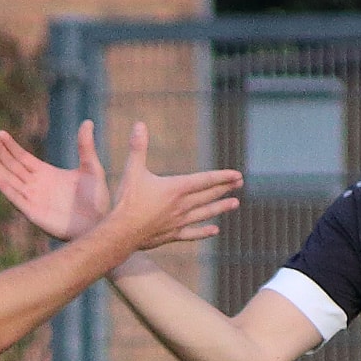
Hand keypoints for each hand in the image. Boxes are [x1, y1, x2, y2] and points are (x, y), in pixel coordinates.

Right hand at [0, 119, 110, 239]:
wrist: (100, 225)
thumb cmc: (97, 200)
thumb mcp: (92, 168)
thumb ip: (86, 147)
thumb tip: (88, 122)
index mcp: (46, 174)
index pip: (22, 158)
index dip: (11, 146)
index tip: (0, 133)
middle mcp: (36, 186)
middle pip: (12, 166)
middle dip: (0, 151)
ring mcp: (34, 200)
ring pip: (10, 180)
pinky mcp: (34, 213)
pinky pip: (17, 199)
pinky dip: (6, 189)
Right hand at [102, 121, 241, 250]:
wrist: (121, 233)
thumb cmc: (126, 201)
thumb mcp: (132, 170)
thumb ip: (138, 147)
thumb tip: (139, 125)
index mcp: (175, 188)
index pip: (204, 181)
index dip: (222, 177)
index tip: (237, 175)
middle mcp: (181, 206)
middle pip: (208, 196)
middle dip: (224, 188)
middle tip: (240, 184)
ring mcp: (178, 222)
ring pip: (204, 214)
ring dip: (220, 208)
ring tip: (234, 204)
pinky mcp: (171, 235)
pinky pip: (192, 234)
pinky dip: (203, 232)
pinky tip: (214, 231)